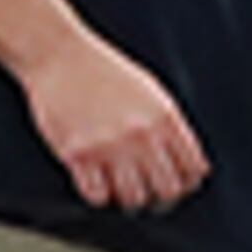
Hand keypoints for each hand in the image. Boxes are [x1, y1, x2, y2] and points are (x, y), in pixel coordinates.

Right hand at [24, 25, 208, 214]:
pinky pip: (97, 197)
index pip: (193, 170)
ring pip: (134, 199)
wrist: (57, 52)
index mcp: (163, 118)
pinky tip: (95, 181)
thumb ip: (171, 127)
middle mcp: (140, 134)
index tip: (175, 183)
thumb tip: (194, 167)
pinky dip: (98, 195)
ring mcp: (109, 145)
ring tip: (120, 187)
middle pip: (167, 191)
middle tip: (148, 192)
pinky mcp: (78, 153)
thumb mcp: (150, 91)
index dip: (186, 183)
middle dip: (160, 198)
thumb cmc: (103, 71)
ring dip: (129, 198)